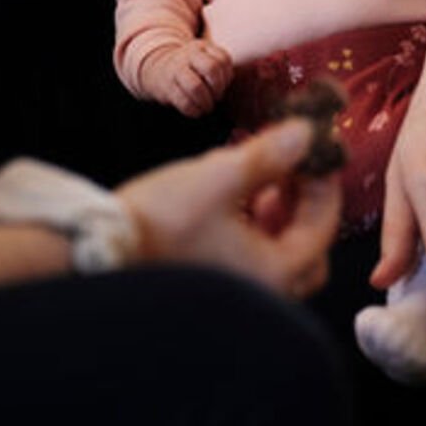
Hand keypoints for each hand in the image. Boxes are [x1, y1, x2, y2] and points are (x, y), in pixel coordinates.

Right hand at [117, 120, 342, 300]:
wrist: (103, 248)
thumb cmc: (160, 220)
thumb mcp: (219, 177)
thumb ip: (267, 155)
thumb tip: (306, 133)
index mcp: (273, 272)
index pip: (322, 228)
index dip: (323, 185)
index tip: (316, 153)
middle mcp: (261, 291)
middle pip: (306, 250)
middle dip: (302, 207)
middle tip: (290, 171)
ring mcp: (236, 291)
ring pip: (276, 255)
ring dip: (275, 217)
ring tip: (255, 181)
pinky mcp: (213, 284)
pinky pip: (249, 259)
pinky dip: (250, 229)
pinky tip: (228, 200)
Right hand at [156, 39, 233, 117]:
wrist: (159, 69)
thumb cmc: (190, 68)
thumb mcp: (204, 59)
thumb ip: (219, 68)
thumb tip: (226, 84)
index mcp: (202, 47)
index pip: (223, 59)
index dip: (227, 77)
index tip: (223, 86)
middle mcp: (188, 55)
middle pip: (211, 69)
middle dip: (218, 88)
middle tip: (217, 97)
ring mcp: (176, 70)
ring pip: (196, 86)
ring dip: (206, 102)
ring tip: (207, 107)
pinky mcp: (166, 88)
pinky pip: (184, 102)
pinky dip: (194, 111)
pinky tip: (197, 111)